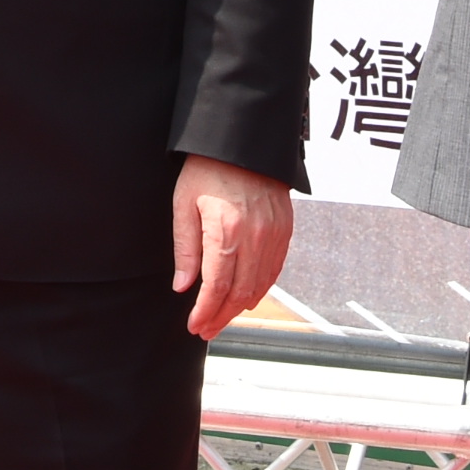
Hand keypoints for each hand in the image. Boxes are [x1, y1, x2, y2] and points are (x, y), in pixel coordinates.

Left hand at [170, 154, 292, 338]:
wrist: (242, 140)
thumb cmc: (207, 169)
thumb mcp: (184, 204)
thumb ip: (186, 248)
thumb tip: (183, 287)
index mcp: (227, 230)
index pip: (217, 286)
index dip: (206, 311)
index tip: (194, 326)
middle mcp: (256, 236)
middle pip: (240, 293)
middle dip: (222, 316)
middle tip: (206, 330)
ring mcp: (274, 234)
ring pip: (261, 286)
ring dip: (241, 308)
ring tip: (222, 318)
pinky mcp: (285, 229)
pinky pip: (274, 270)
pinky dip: (260, 289)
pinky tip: (246, 298)